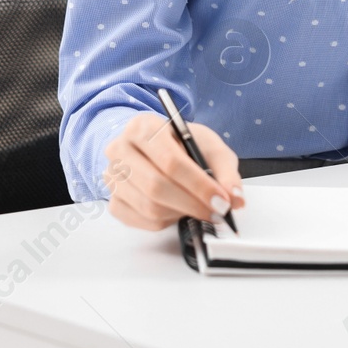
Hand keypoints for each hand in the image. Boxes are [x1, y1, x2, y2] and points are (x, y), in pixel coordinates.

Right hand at [102, 111, 245, 230]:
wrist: (156, 146)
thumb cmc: (183, 144)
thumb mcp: (208, 146)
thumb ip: (225, 170)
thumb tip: (235, 198)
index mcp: (143, 126)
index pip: (170, 161)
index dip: (199, 184)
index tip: (222, 200)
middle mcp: (120, 149)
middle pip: (156, 186)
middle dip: (193, 203)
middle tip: (218, 212)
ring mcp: (112, 176)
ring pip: (149, 207)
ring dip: (181, 213)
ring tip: (200, 208)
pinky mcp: (113, 201)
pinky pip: (142, 220)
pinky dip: (166, 221)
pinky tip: (179, 210)